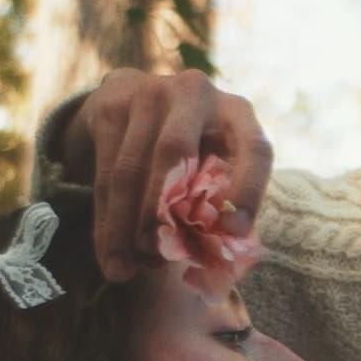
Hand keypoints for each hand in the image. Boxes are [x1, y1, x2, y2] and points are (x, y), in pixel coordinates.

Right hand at [61, 68, 274, 281]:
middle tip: (156, 257)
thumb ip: (217, 205)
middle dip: (162, 211)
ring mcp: (149, 91)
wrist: (133, 99)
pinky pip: (106, 171)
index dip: (248, 190)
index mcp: (237, 112)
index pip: (254, 148)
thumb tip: (213, 261)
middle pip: (175, 153)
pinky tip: (109, 253)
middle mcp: (196, 92)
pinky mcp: (111, 104)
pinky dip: (107, 220)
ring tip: (125, 269)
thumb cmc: (189, 151)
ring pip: (131, 168)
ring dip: (126, 226)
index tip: (232, 233)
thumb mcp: (212, 167)